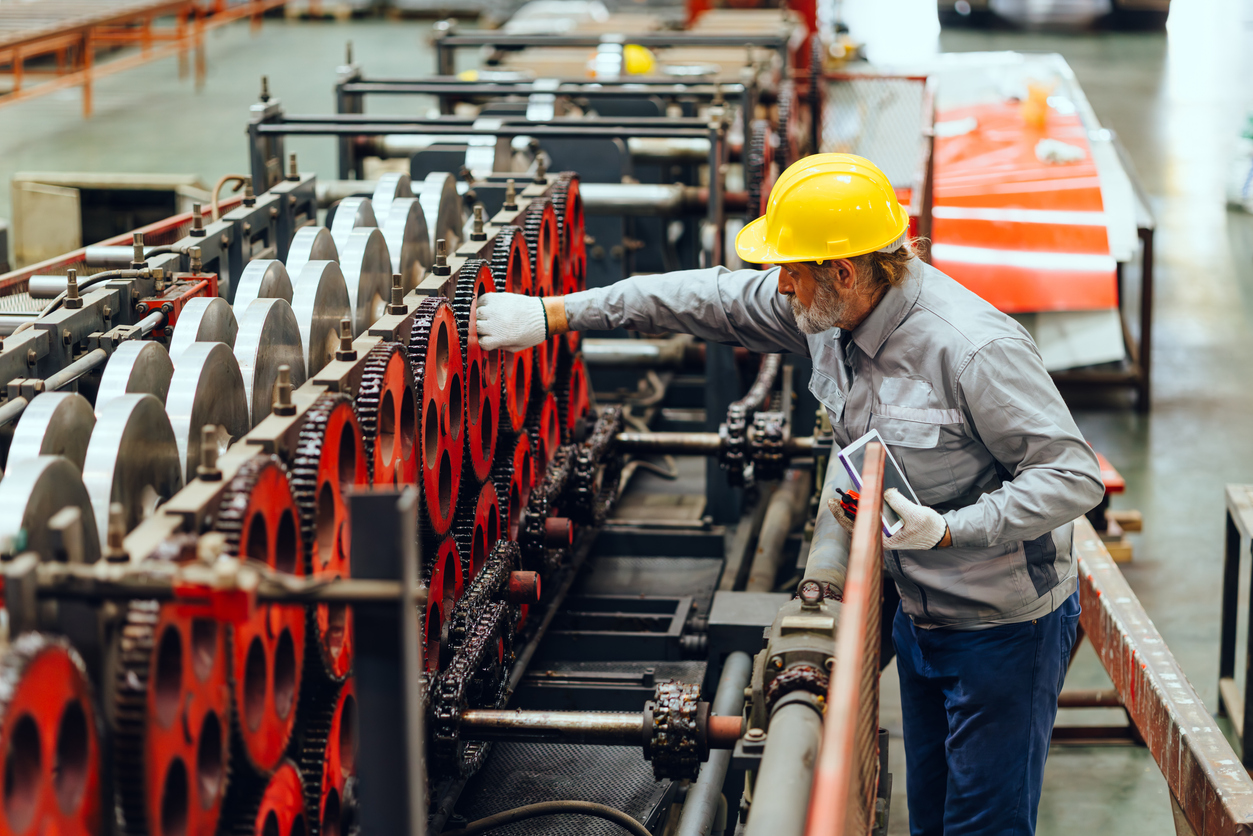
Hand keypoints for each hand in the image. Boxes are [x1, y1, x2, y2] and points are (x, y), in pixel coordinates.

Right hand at [475, 293, 547, 352]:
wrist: (543, 314)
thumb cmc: (531, 333)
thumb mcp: (515, 347)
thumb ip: (498, 345)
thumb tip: (484, 342)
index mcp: (500, 338)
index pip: (480, 342)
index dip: (483, 342)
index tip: (487, 340)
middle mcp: (495, 323)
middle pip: (475, 328)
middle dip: (479, 330)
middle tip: (487, 328)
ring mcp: (495, 309)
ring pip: (475, 314)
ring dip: (479, 317)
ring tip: (488, 318)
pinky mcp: (496, 297)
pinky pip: (480, 300)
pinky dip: (481, 304)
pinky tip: (488, 308)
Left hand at [828, 488, 948, 550]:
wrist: (939, 534)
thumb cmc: (928, 528)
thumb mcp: (915, 514)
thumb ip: (898, 503)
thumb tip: (885, 492)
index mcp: (885, 539)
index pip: (857, 527)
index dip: (842, 514)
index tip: (833, 503)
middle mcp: (881, 536)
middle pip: (857, 522)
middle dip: (846, 508)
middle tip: (835, 496)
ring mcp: (884, 531)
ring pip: (864, 517)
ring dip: (856, 505)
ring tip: (847, 494)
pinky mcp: (888, 524)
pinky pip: (873, 514)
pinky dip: (868, 504)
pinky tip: (865, 494)